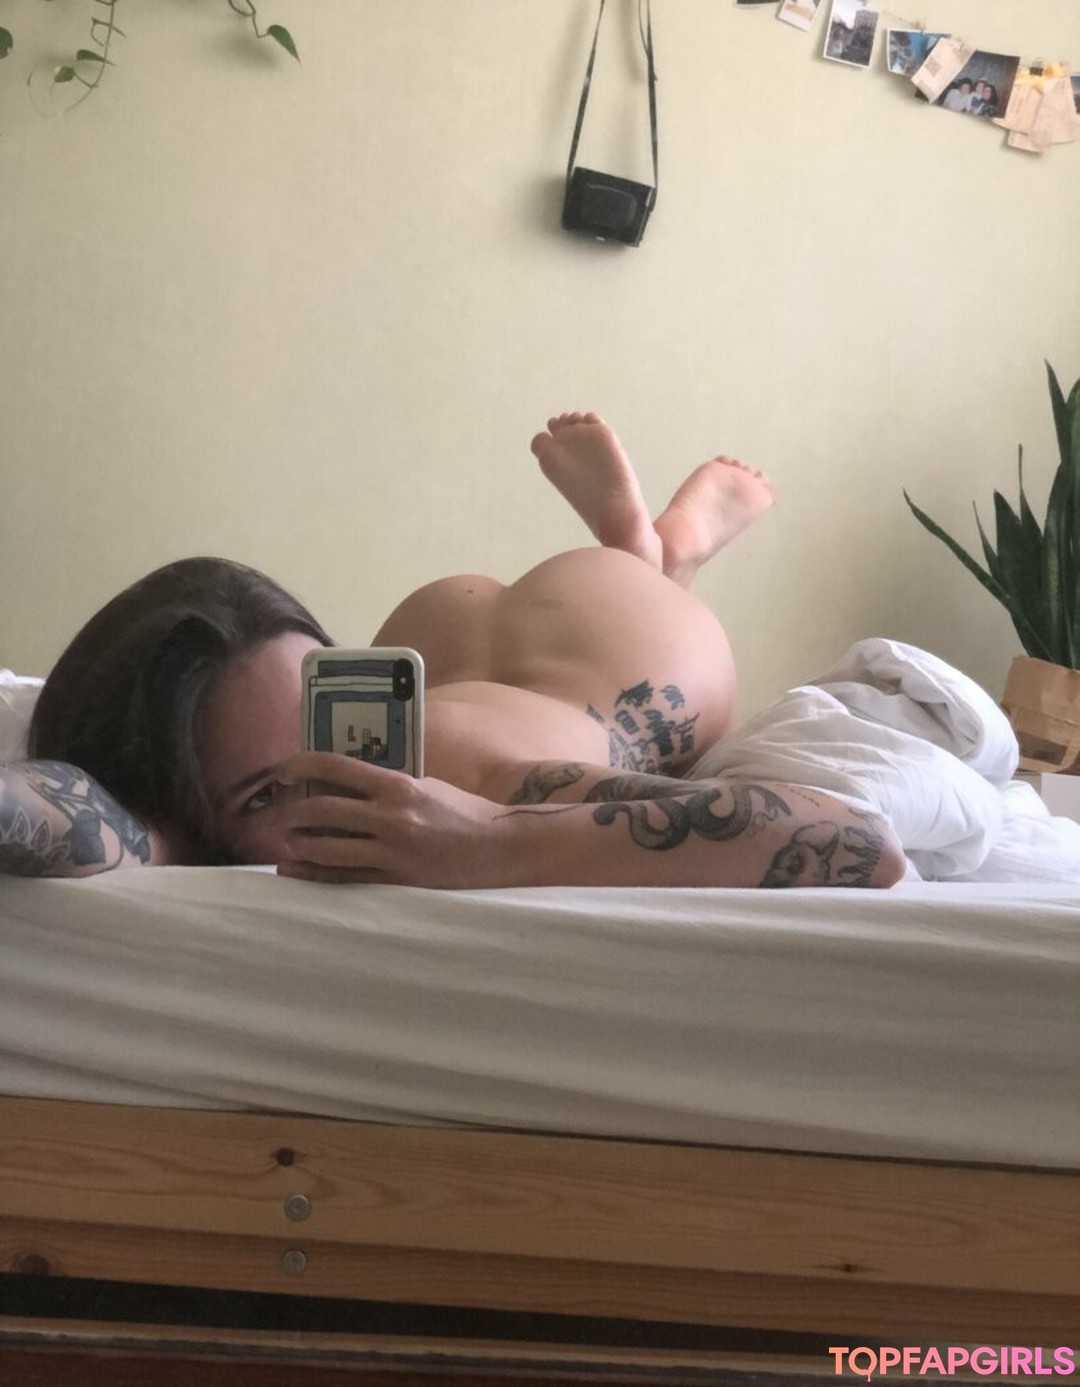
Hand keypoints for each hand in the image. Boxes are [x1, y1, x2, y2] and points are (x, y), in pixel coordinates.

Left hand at [276, 752, 508, 886]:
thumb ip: (387, 786)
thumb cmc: (465, 813)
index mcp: (398, 786)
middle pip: (321, 809)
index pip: (335, 767)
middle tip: (280, 811)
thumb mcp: (426, 787)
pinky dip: (312, 873)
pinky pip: (344, 878)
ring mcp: (392, 853)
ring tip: (288, 839)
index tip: (283, 771)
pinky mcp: (396, 881)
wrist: (501, 849)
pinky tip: (292, 869)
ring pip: (325, 848)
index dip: (300, 765)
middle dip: (291, 810)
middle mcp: (391, 817)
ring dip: (298, 842)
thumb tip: (343, 784)